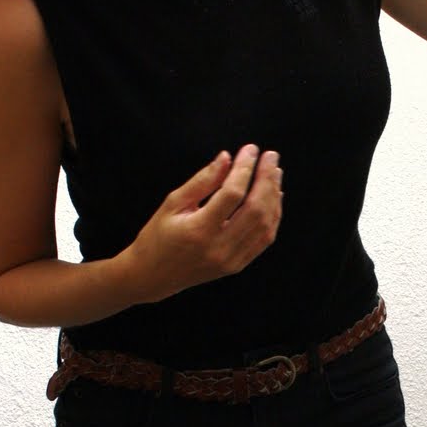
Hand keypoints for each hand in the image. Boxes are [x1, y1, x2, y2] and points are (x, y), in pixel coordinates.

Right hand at [119, 145, 282, 302]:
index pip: (232, 194)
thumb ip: (202, 181)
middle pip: (255, 208)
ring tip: (273, 172)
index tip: (250, 149)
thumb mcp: (173, 203)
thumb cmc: (157, 237)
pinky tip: (273, 196)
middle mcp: (218, 247)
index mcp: (199, 230)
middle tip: (270, 156)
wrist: (152, 276)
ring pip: (265, 224)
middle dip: (266, 179)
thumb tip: (226, 158)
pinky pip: (263, 239)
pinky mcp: (236, 265)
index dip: (245, 168)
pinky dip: (272, 216)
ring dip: (273, 195)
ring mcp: (230, 260)